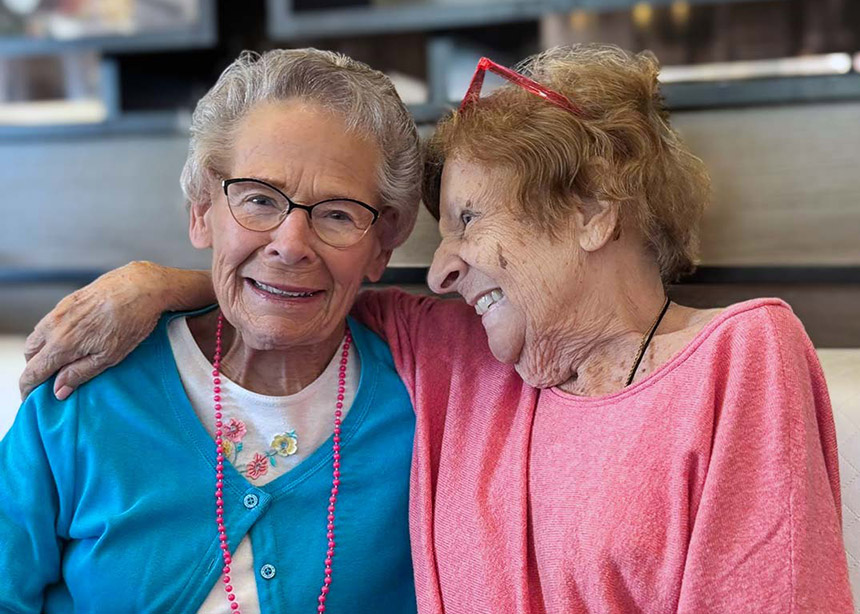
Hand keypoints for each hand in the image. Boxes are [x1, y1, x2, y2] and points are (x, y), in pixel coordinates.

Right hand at [19, 262, 171, 399]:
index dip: (28, 388)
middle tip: (50, 380)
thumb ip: (80, 373)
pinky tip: (69, 340)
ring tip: (60, 361)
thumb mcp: (109, 357)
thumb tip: (58, 390)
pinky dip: (50, 336)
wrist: (141, 286)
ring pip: (37, 337)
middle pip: (30, 355)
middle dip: (35, 369)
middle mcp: (54, 326)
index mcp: (62, 344)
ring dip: (41, 351)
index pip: (32, 372)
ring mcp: (59, 311)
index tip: (32, 399)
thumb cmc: (131, 322)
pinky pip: (48, 322)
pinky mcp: (68, 301)